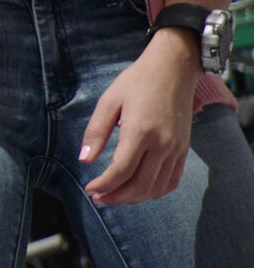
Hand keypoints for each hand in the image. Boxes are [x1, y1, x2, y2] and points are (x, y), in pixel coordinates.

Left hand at [81, 27, 200, 204]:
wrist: (173, 69)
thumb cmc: (136, 82)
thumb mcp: (109, 101)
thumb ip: (96, 132)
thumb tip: (84, 160)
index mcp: (140, 131)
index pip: (121, 171)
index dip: (104, 185)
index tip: (90, 189)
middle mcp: (162, 144)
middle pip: (140, 185)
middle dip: (117, 197)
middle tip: (98, 198)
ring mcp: (176, 148)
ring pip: (156, 187)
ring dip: (135, 198)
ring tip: (114, 196)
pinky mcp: (184, 149)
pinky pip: (172, 180)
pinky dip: (155, 191)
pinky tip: (138, 190)